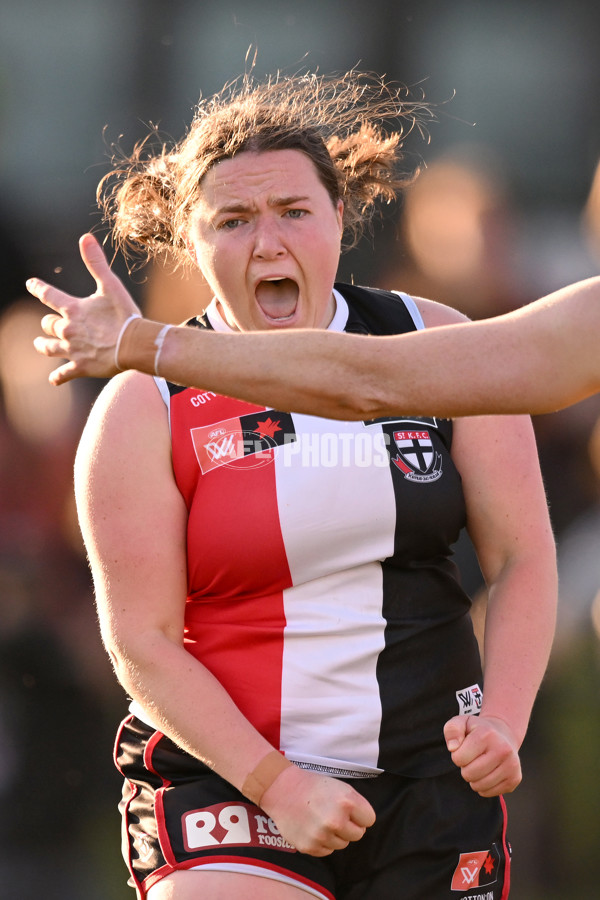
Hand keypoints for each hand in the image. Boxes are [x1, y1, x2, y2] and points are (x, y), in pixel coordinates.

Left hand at [27, 233, 140, 384]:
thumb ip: (96, 263)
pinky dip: (58, 377)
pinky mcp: (80, 367)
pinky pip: (63, 374)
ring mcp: (72, 350)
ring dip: (43, 345)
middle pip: (48, 325)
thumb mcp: (111, 285)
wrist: (135, 345)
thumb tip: (85, 237)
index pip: (49, 295)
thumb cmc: (125, 315)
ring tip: (39, 345)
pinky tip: (54, 379)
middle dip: (48, 323)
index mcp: (73, 309)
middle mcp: (68, 329)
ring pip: (48, 348)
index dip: (38, 288)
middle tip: (48, 323)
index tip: (31, 284)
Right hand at [259, 764, 375, 856]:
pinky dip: (323, 842)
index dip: (360, 815)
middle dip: (349, 826)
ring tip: (321, 819)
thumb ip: (355, 805)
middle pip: (358, 834)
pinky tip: (313, 828)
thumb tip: (363, 825)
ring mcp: (322, 835)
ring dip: (336, 834)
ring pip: (343, 844)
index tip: (350, 810)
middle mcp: (336, 820)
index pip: (369, 820)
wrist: (282, 789)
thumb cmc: (313, 787)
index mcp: (347, 801)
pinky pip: (327, 850)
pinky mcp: (310, 847)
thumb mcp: (339, 787)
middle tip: (335, 815)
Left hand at [443, 714, 521, 796]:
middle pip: (469, 774)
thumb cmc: (477, 731)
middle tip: (472, 759)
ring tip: (480, 765)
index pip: (459, 758)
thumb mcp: (461, 722)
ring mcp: (511, 765)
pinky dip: (483, 786)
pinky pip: (489, 793)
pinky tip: (488, 773)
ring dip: (474, 778)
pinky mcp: (515, 779)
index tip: (464, 748)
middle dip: (465, 768)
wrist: (503, 735)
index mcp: (487, 734)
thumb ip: (452, 730)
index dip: (457, 755)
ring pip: (479, 786)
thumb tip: (453, 748)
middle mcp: (503, 750)